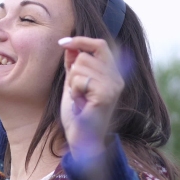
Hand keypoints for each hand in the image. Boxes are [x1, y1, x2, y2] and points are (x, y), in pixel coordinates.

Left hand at [58, 36, 123, 154]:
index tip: (62, 43)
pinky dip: (74, 91)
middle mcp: (117, 79)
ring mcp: (113, 86)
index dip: (81, 40)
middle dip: (73, 71)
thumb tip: (70, 44)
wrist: (81, 138)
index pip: (100, 45)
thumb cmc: (77, 113)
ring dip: (72, 82)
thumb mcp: (74, 83)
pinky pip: (80, 79)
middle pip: (86, 55)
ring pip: (81, 66)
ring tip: (79, 98)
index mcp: (112, 74)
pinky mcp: (105, 95)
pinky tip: (80, 103)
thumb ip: (74, 64)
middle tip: (77, 90)